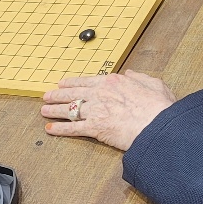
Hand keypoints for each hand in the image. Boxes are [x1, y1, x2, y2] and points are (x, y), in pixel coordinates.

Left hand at [40, 71, 176, 150]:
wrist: (157, 124)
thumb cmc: (158, 106)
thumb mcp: (153, 83)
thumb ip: (139, 77)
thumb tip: (130, 74)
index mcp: (112, 82)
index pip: (86, 81)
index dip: (72, 82)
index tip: (63, 83)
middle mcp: (100, 94)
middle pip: (73, 93)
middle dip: (57, 94)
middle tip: (47, 95)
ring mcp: (95, 111)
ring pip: (69, 109)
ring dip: (54, 110)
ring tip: (45, 111)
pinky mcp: (94, 128)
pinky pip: (73, 128)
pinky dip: (60, 129)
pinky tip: (51, 129)